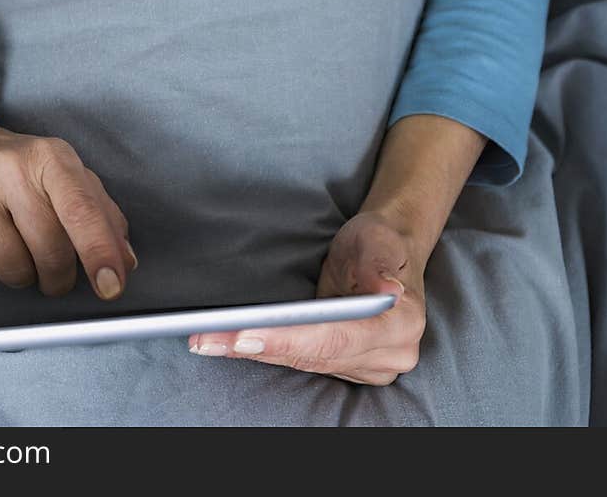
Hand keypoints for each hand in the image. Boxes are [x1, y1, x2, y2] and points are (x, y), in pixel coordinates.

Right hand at [0, 68, 137, 301]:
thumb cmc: (14, 167)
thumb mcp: (62, 174)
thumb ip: (100, 213)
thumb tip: (125, 260)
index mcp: (49, 155)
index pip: (80, 207)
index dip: (99, 250)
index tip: (112, 285)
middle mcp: (9, 167)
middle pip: (50, 250)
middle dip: (58, 274)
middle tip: (53, 269)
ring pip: (14, 269)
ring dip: (21, 274)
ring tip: (12, 244)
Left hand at [187, 210, 426, 384]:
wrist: (387, 253)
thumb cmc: (379, 242)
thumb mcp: (380, 238)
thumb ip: (380, 262)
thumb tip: (387, 289)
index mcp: (401, 324)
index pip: (336, 338)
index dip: (290, 339)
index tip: (245, 335)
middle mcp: (390, 355)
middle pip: (313, 356)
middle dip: (257, 346)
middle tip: (205, 337)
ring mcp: (371, 367)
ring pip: (303, 363)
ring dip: (253, 352)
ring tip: (207, 340)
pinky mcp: (349, 367)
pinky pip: (303, 362)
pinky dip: (267, 351)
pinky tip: (231, 343)